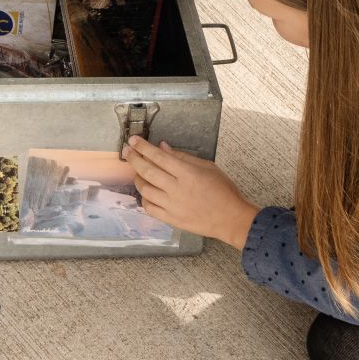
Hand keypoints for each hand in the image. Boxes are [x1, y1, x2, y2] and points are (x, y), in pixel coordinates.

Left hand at [125, 137, 259, 247]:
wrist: (231, 218)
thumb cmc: (223, 190)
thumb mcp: (208, 167)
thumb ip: (183, 157)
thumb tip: (163, 147)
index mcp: (187, 173)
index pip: (159, 156)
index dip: (143, 147)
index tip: (133, 140)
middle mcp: (177, 189)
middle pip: (147, 171)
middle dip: (134, 159)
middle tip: (127, 151)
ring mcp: (172, 206)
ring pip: (145, 190)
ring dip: (138, 178)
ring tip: (138, 172)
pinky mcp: (171, 219)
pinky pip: (150, 208)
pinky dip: (144, 198)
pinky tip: (146, 192)